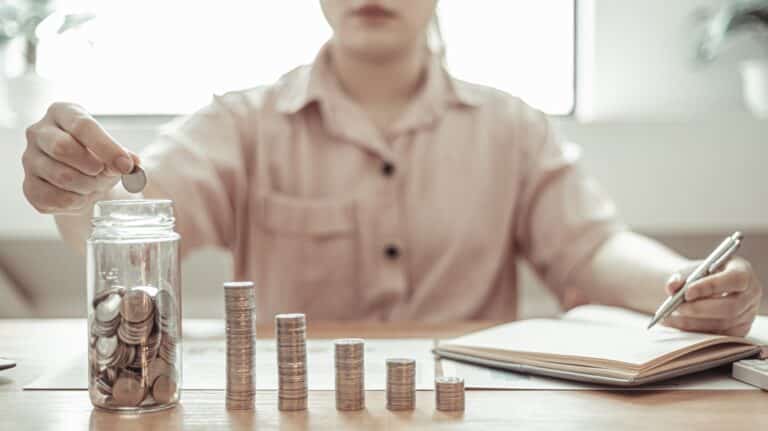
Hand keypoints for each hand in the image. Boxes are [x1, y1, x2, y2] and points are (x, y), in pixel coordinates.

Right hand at [23, 102, 139, 213]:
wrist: (82, 178)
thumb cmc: (97, 156)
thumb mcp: (113, 150)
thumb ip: (124, 156)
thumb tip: (131, 164)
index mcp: (62, 113)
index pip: (82, 126)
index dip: (107, 148)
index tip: (125, 165)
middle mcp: (39, 132)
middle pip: (62, 148)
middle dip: (92, 167)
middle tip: (104, 173)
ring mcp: (29, 159)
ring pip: (62, 176)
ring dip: (88, 186)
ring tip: (95, 184)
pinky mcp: (28, 186)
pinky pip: (54, 198)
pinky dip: (76, 201)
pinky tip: (81, 195)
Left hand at [663, 257, 762, 335]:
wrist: (702, 287)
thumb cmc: (699, 276)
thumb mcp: (691, 270)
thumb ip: (680, 277)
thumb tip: (671, 287)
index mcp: (743, 272)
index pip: (734, 279)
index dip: (711, 287)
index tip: (687, 292)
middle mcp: (750, 294)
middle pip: (730, 307)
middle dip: (700, 309)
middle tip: (677, 307)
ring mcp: (747, 315)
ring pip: (723, 324)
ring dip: (693, 322)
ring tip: (670, 316)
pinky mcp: (739, 331)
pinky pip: (718, 335)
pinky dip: (694, 330)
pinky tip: (676, 324)